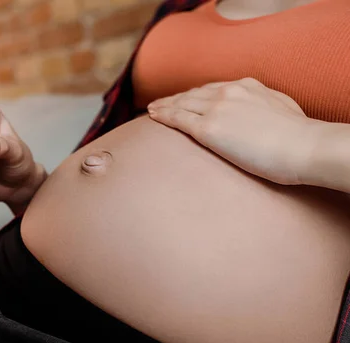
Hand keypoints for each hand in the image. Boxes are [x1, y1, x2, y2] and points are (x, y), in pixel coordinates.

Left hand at [147, 78, 316, 185]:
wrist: (301, 146)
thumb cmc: (299, 136)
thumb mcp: (282, 108)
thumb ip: (265, 105)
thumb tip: (260, 111)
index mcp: (247, 85)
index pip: (213, 88)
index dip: (196, 94)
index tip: (186, 98)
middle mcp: (228, 92)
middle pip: (193, 94)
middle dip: (175, 98)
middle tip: (160, 103)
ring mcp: (216, 109)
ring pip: (182, 104)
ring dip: (164, 106)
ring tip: (151, 110)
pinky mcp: (208, 129)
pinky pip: (178, 119)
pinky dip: (163, 116)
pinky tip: (152, 117)